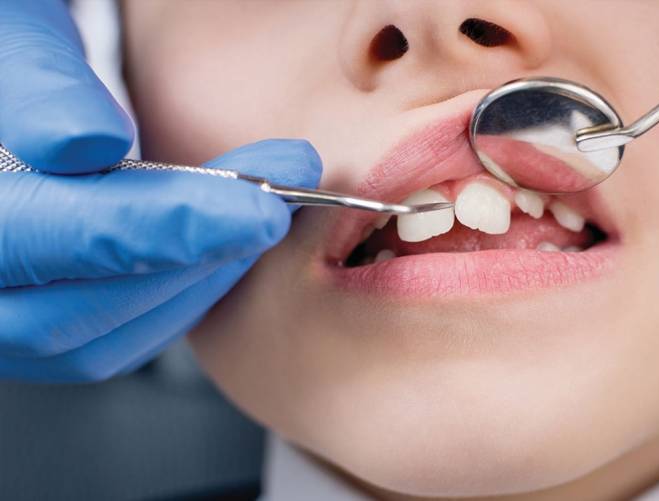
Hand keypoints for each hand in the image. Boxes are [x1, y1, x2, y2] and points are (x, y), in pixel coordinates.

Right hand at [0, 0, 321, 381]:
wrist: (6, 87)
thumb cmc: (5, 45)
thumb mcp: (14, 32)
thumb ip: (41, 83)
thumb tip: (89, 144)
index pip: (48, 237)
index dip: (164, 230)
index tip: (258, 208)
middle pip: (70, 317)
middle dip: (195, 261)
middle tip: (276, 202)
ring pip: (95, 342)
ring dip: (198, 282)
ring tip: (259, 212)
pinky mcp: (33, 316)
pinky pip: (108, 339)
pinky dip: (179, 296)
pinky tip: (223, 243)